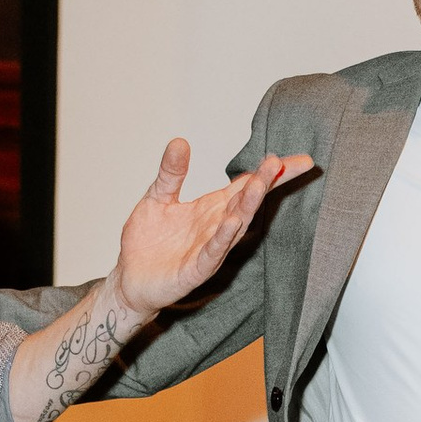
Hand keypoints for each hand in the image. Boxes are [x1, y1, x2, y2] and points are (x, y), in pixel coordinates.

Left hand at [106, 138, 315, 328]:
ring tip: (259, 185)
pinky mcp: (195, 270)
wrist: (129, 280)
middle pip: (246, 201)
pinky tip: (232, 222)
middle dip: (263, 182)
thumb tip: (180, 141)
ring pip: (235, 225)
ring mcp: (208, 249)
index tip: (291, 158)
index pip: (245, 185)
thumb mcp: (158, 197)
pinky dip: (223, 237)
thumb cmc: (147, 242)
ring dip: (248, 205)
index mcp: (211, 208)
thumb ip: (172, 172)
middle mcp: (215, 227)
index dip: (268, 173)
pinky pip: (213, 253)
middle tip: (278, 162)